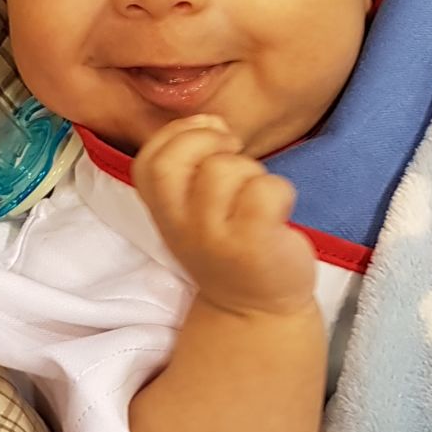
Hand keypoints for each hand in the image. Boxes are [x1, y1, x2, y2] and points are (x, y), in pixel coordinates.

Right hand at [132, 115, 317, 317]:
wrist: (255, 310)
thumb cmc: (228, 245)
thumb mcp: (191, 210)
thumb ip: (188, 166)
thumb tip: (209, 120)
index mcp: (163, 212)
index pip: (149, 157)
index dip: (180, 133)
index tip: (210, 137)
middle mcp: (181, 225)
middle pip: (177, 159)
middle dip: (211, 141)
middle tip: (235, 156)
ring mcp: (215, 238)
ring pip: (228, 169)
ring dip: (253, 172)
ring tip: (257, 197)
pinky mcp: (253, 245)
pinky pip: (267, 190)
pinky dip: (281, 192)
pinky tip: (279, 213)